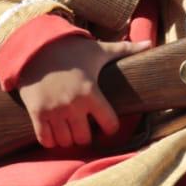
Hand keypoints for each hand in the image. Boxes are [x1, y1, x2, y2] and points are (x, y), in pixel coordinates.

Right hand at [17, 34, 150, 148]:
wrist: (35, 46)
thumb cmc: (71, 50)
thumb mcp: (98, 50)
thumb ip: (125, 50)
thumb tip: (149, 44)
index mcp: (91, 92)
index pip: (109, 124)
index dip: (111, 127)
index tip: (108, 124)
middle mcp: (72, 105)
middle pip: (85, 139)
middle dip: (87, 136)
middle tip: (86, 129)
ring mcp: (53, 111)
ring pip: (66, 142)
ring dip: (69, 139)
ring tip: (71, 131)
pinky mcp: (36, 113)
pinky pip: (45, 139)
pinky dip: (51, 140)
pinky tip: (54, 133)